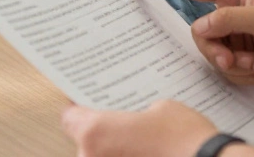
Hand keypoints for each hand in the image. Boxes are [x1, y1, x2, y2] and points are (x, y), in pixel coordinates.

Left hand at [61, 100, 215, 156]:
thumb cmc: (184, 139)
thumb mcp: (161, 107)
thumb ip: (137, 113)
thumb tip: (136, 120)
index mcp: (95, 132)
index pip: (70, 118)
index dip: (79, 108)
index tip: (85, 102)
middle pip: (85, 141)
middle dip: (102, 132)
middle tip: (121, 120)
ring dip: (116, 151)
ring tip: (140, 141)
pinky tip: (147, 153)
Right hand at [131, 0, 253, 93]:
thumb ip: (226, 20)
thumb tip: (201, 29)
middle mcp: (234, 16)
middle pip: (200, 34)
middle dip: (216, 51)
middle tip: (237, 59)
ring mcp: (239, 41)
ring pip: (212, 57)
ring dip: (236, 66)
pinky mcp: (246, 63)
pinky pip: (227, 73)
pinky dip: (245, 76)